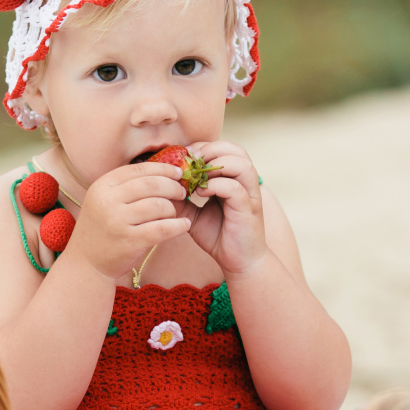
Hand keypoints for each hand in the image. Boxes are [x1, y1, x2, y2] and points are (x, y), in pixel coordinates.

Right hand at [68, 162, 189, 280]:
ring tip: (176, 213)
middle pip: (151, 185)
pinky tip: (185, 225)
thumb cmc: (101, 230)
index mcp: (102, 186)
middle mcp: (107, 201)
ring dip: (173, 208)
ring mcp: (117, 221)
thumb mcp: (103, 201)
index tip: (178, 173)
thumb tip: (161, 173)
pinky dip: (178, 226)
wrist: (85, 263)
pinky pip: (162, 229)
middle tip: (182, 193)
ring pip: (158, 206)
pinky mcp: (129, 241)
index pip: (138, 170)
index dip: (163, 169)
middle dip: (172, 187)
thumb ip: (125, 187)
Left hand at [181, 141, 267, 274]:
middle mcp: (245, 182)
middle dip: (209, 150)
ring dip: (216, 165)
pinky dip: (216, 185)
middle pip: (234, 149)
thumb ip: (182, 199)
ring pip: (240, 163)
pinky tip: (201, 194)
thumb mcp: (194, 214)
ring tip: (197, 177)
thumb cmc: (219, 236)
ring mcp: (250, 194)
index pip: (223, 148)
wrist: (238, 262)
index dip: (203, 147)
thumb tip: (159, 187)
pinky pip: (234, 187)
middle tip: (189, 163)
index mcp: (234, 178)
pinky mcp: (249, 208)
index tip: (183, 158)